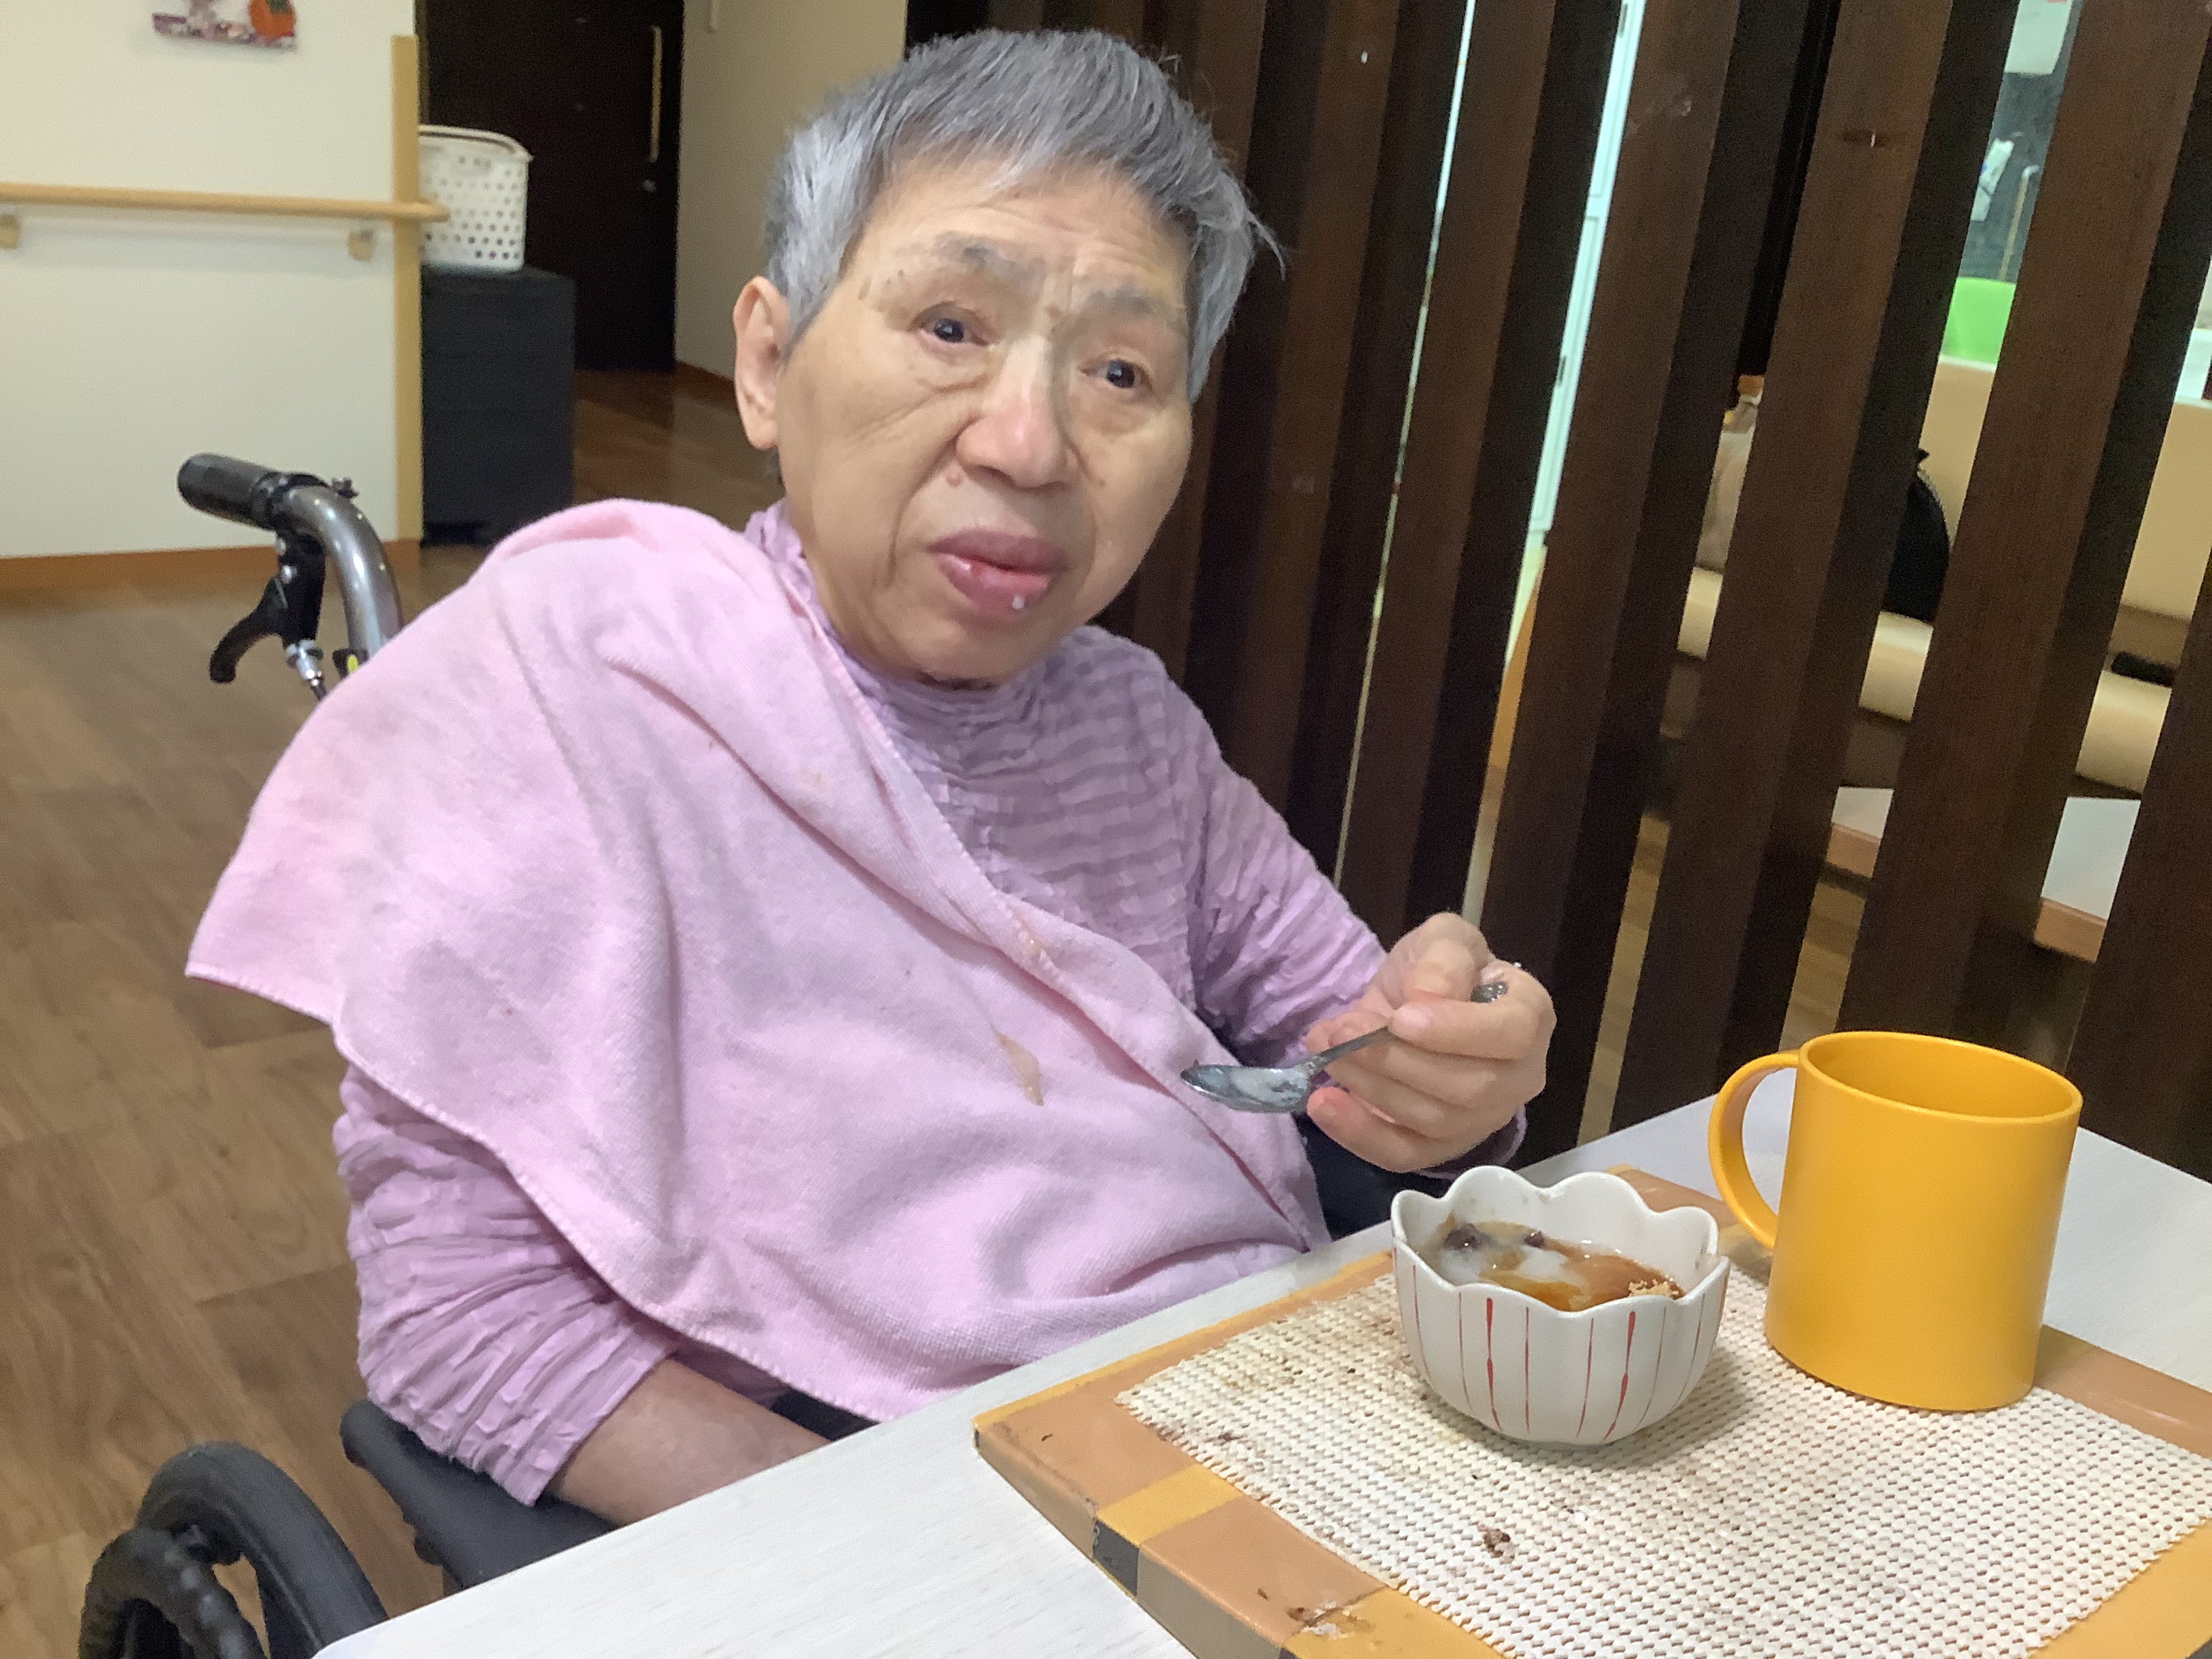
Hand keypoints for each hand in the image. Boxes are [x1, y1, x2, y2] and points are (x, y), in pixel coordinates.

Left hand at [1302, 913, 1552, 1172]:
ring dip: (1370, 1087)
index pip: (1512, 1034)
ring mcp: (1483, 1119)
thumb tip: (1428, 997)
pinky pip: (1406, 1155)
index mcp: (1530, 1016)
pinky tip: (1324, 1104)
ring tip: (1327, 1050)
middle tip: (1340, 1032)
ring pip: (1433, 1121)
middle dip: (1395, 1061)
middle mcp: (1520, 1076)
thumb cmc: (1436, 969)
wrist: (1408, 1004)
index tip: (1400, 1017)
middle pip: (1469, 1088)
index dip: (1455, 1031)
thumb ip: (1442, 959)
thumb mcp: (1442, 939)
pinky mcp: (1442, 1147)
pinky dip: (1360, 1134)